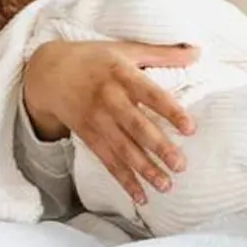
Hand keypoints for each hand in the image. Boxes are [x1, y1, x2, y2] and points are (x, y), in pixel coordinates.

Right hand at [23, 39, 199, 205]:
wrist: (48, 71)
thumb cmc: (95, 58)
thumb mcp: (126, 49)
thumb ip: (163, 53)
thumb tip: (198, 51)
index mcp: (122, 75)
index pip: (150, 94)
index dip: (170, 111)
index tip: (191, 128)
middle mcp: (108, 99)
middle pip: (136, 127)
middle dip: (158, 147)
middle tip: (181, 165)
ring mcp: (96, 120)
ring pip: (122, 149)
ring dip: (144, 170)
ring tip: (167, 186)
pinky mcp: (88, 136)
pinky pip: (107, 161)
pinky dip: (124, 180)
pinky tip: (141, 197)